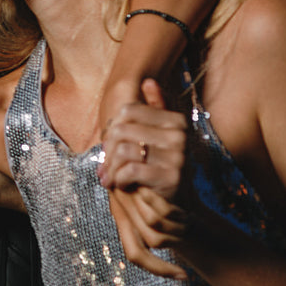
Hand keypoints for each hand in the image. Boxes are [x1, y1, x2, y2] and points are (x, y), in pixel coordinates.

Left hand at [100, 78, 192, 277]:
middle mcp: (179, 134)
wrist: (177, 205)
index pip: (127, 110)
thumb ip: (153, 110)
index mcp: (175, 121)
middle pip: (121, 130)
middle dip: (107, 151)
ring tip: (112, 178)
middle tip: (106, 167)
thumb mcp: (156, 138)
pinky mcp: (171, 176)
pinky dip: (119, 180)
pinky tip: (122, 185)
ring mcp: (178, 155)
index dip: (112, 128)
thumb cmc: (160, 168)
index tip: (110, 146)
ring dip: (111, 168)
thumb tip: (147, 80)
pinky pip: (130, 170)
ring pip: (123, 150)